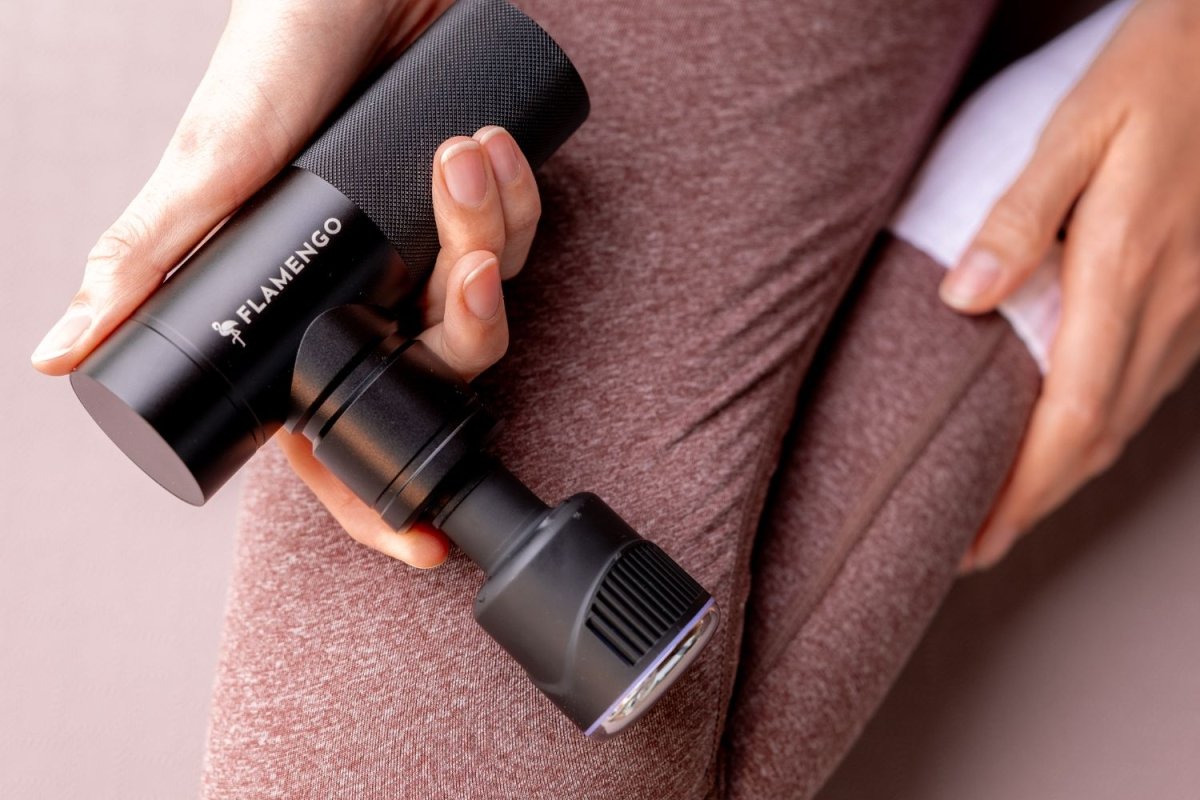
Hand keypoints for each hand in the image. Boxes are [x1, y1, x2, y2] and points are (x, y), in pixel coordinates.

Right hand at [30, 0, 541, 568]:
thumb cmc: (275, 58)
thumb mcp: (216, 163)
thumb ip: (151, 256)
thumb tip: (60, 358)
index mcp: (304, 306)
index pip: (335, 427)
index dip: (375, 496)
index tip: (419, 542)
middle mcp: (368, 288)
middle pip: (438, 369)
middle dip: (465, 322)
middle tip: (464, 262)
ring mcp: (426, 247)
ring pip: (488, 299)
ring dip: (492, 235)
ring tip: (464, 157)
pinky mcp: (477, 202)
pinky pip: (523, 232)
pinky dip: (519, 196)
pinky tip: (494, 145)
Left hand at [940, 0, 1199, 571]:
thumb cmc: (1164, 71)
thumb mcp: (1080, 125)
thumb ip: (1022, 212)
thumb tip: (962, 295)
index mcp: (1124, 271)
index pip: (1067, 420)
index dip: (1020, 493)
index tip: (975, 540)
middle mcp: (1168, 306)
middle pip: (1096, 439)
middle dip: (1035, 504)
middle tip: (979, 546)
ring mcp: (1195, 306)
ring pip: (1126, 420)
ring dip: (1068, 475)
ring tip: (1013, 505)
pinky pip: (1148, 385)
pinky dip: (1101, 428)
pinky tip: (1072, 434)